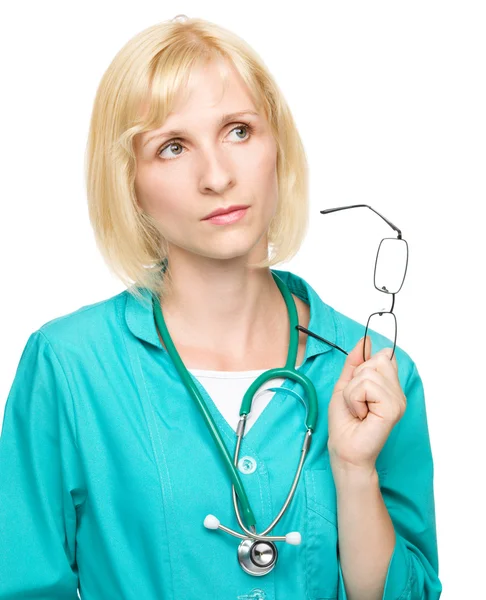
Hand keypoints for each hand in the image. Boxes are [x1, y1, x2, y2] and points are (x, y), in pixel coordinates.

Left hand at [327, 336, 406, 475]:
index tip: (357, 389)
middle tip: (356, 403)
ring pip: (368, 373)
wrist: (344, 449)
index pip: (382, 356)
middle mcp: (397, 392)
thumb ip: (355, 362)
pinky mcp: (393, 408)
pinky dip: (355, 399)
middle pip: (376, 360)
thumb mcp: (345, 385)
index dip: (363, 368)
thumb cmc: (344, 422)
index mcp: (389, 386)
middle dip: (355, 380)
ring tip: (358, 410)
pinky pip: (367, 386)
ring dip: (353, 392)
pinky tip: (361, 415)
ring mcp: (398, 400)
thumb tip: (365, 340)